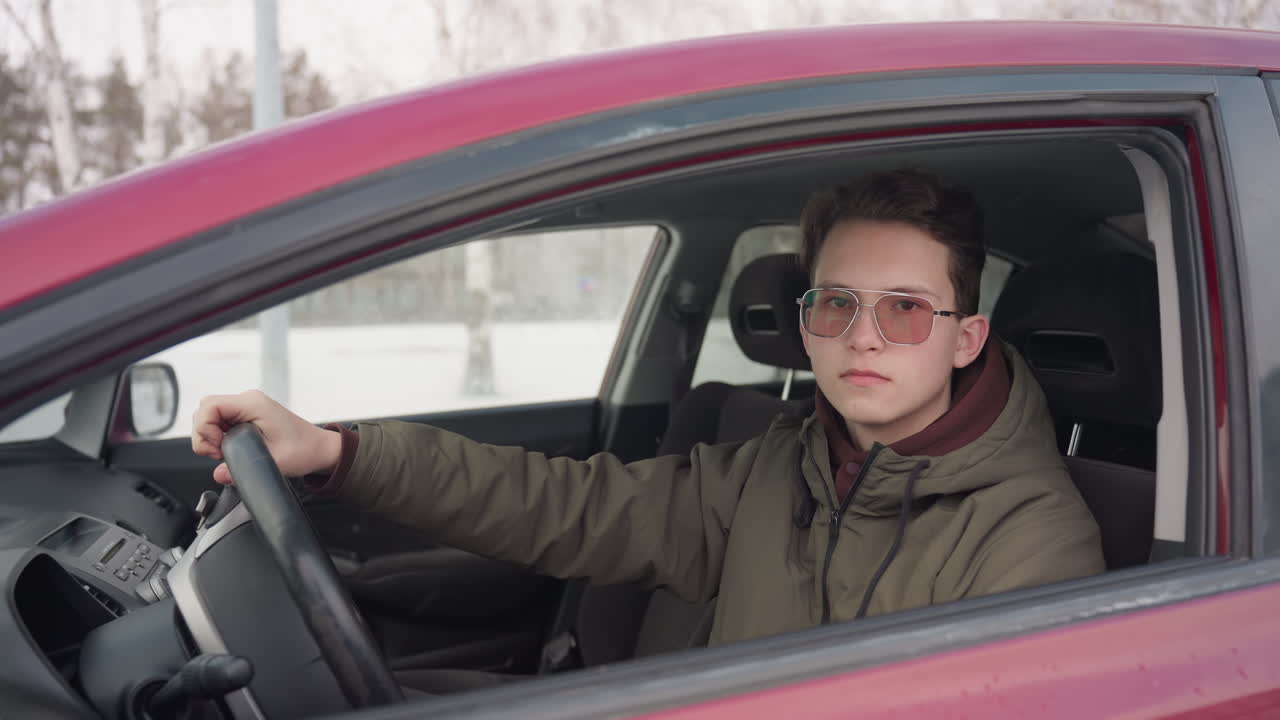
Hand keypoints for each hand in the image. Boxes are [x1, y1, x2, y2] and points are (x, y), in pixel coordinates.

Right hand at [191, 390, 340, 484]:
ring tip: (226, 453)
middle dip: (204, 434)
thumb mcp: (274, 462)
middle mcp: (247, 400)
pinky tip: (231, 449)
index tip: (218, 448)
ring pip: (210, 415)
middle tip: (220, 454)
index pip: (209, 406)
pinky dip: (218, 436)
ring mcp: (246, 407)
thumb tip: (219, 474)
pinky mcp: (247, 415)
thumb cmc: (304, 450)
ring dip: (210, 436)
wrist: (320, 449)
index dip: (205, 429)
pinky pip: (221, 421)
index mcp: (252, 403)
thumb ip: (243, 468)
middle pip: (205, 409)